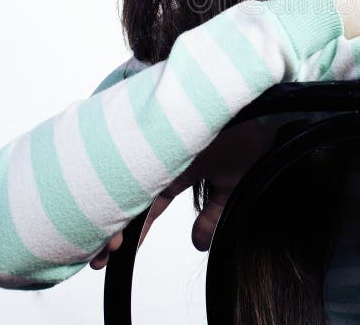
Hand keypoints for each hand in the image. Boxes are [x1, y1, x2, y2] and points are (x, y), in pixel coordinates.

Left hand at [88, 118, 277, 268]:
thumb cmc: (252, 134)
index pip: (146, 203)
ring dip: (111, 211)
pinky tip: (111, 203)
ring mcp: (159, 137)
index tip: (109, 256)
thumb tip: (197, 245)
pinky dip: (116, 174)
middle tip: (95, 256)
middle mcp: (164, 154)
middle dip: (111, 226)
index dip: (129, 230)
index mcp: (179, 167)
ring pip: (124, 177)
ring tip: (101, 244)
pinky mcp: (157, 120)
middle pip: (128, 192)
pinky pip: (128, 149)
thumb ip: (213, 215)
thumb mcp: (232, 186)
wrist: (265, 103)